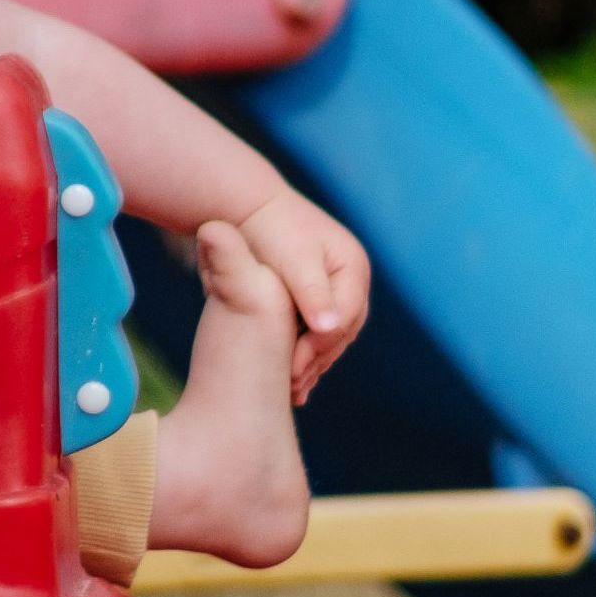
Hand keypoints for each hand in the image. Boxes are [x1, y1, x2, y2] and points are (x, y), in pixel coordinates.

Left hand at [235, 188, 369, 399]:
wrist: (242, 207)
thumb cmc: (266, 230)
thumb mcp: (292, 261)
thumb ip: (311, 293)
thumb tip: (331, 329)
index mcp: (353, 266)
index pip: (343, 319)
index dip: (319, 347)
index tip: (292, 370)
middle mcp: (351, 277)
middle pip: (341, 331)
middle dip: (317, 359)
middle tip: (292, 388)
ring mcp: (335, 286)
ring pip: (330, 335)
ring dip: (312, 361)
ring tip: (290, 389)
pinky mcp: (315, 294)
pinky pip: (315, 330)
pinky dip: (303, 350)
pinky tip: (285, 373)